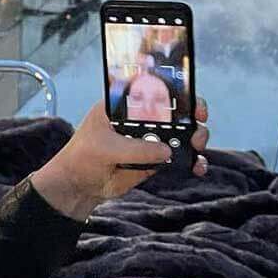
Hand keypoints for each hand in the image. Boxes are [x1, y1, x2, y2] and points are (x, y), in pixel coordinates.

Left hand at [32, 99, 209, 221]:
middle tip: (199, 123)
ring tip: (198, 146)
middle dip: (191, 114)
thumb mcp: (106, 148)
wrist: (78, 187)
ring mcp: (148, 139)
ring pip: (179, 134)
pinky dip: (191, 161)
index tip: (189, 97)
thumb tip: (166, 150)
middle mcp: (139, 119)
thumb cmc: (82, 157)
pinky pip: (177, 158)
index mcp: (123, 106)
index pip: (151, 90)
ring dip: (194, 138)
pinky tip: (196, 166)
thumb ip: (136, 148)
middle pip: (172, 111)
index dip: (173, 91)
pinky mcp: (153, 159)